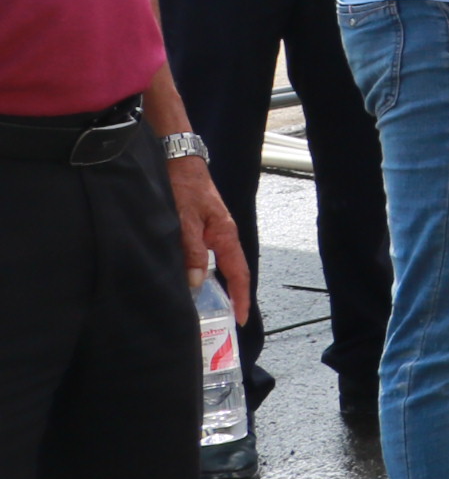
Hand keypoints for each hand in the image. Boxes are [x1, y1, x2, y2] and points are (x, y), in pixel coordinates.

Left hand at [169, 151, 246, 318]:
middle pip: (231, 271)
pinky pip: (205, 256)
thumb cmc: (184, 187)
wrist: (178, 160)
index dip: (240, 297)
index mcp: (225, 235)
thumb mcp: (185, 220)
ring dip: (213, 285)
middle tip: (222, 319)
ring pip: (216, 264)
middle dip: (229, 296)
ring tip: (206, 305)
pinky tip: (190, 278)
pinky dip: (201, 271)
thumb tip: (195, 282)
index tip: (240, 318)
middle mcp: (222, 235)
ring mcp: (212, 231)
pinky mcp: (200, 227)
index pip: (239, 273)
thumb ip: (191, 251)